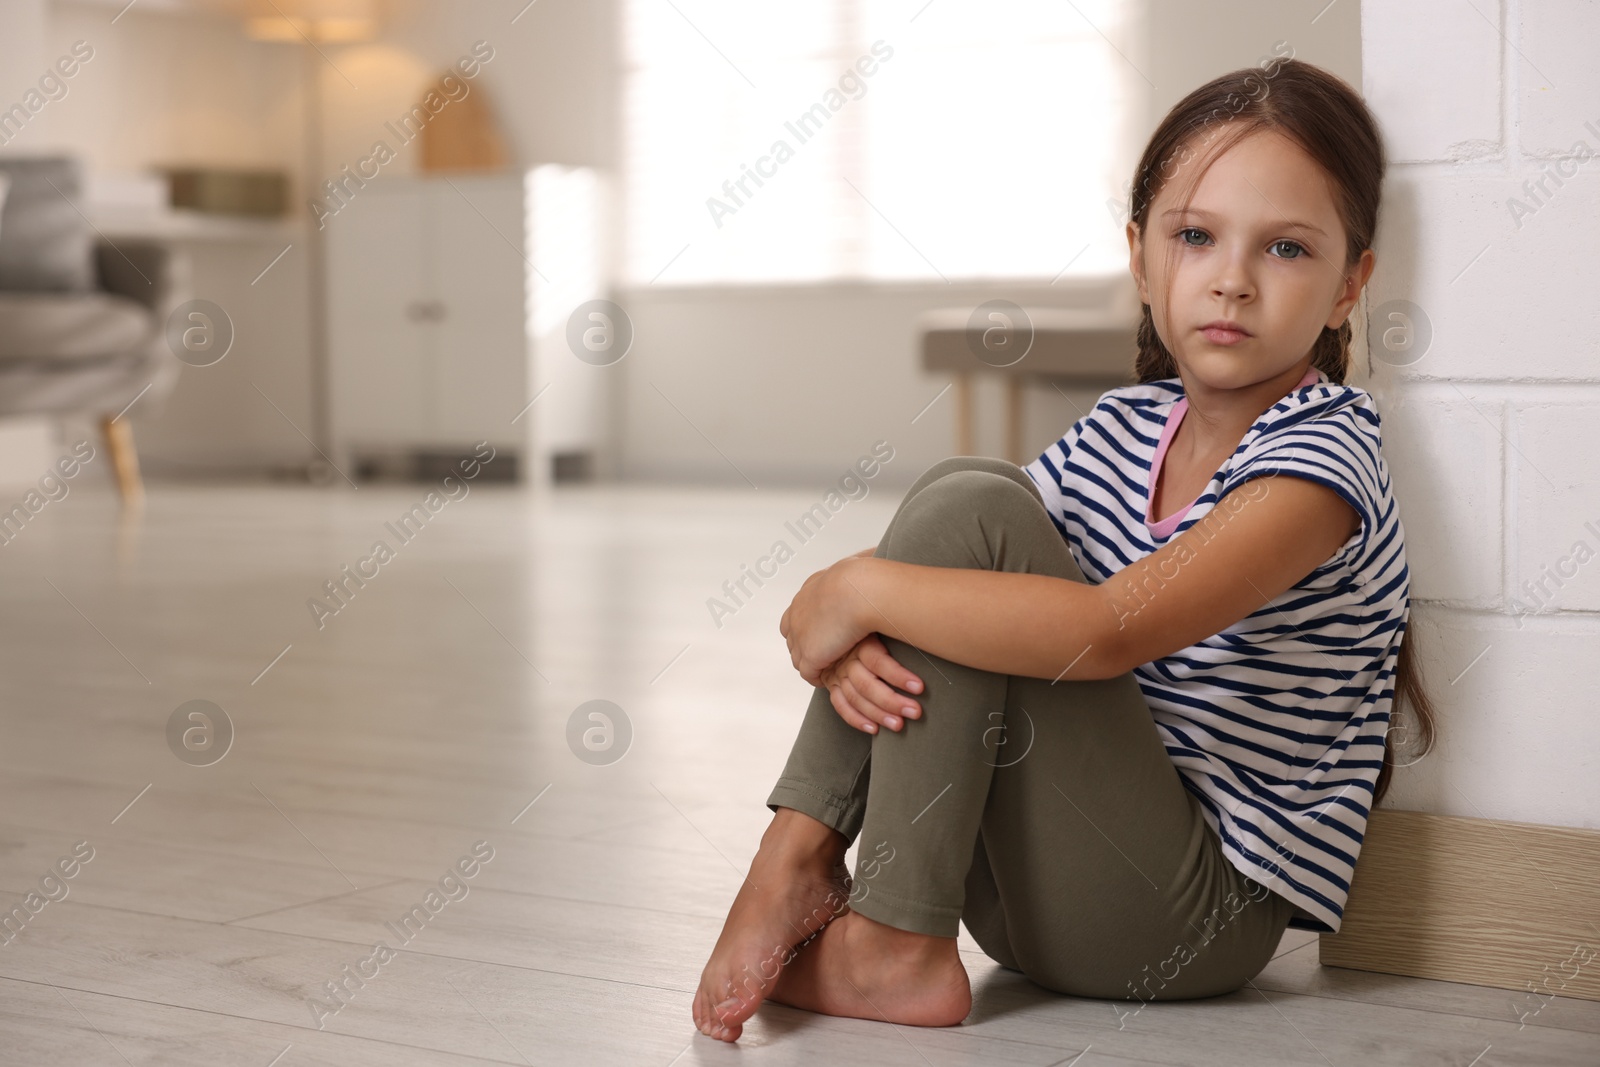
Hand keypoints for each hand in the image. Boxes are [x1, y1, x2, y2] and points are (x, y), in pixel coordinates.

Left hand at [779, 556, 873, 686]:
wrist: (860, 590)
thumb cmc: (869, 575)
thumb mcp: (862, 561)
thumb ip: (862, 561)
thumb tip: (875, 553)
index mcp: (808, 591)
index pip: (797, 612)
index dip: (807, 624)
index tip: (823, 632)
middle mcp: (797, 612)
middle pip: (792, 636)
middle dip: (805, 645)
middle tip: (824, 654)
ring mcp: (800, 635)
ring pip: (799, 656)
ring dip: (812, 662)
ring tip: (828, 670)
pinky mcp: (809, 655)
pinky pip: (809, 673)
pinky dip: (818, 676)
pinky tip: (830, 678)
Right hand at [820, 634, 923, 733]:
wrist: (836, 627)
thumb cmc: (869, 627)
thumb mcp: (879, 626)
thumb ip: (896, 630)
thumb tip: (927, 640)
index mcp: (860, 643)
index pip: (878, 662)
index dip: (898, 676)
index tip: (919, 688)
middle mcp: (847, 659)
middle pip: (867, 684)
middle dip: (892, 701)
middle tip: (914, 712)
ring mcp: (837, 673)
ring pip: (855, 697)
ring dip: (877, 713)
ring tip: (898, 725)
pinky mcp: (832, 684)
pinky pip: (840, 704)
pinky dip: (856, 718)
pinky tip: (873, 728)